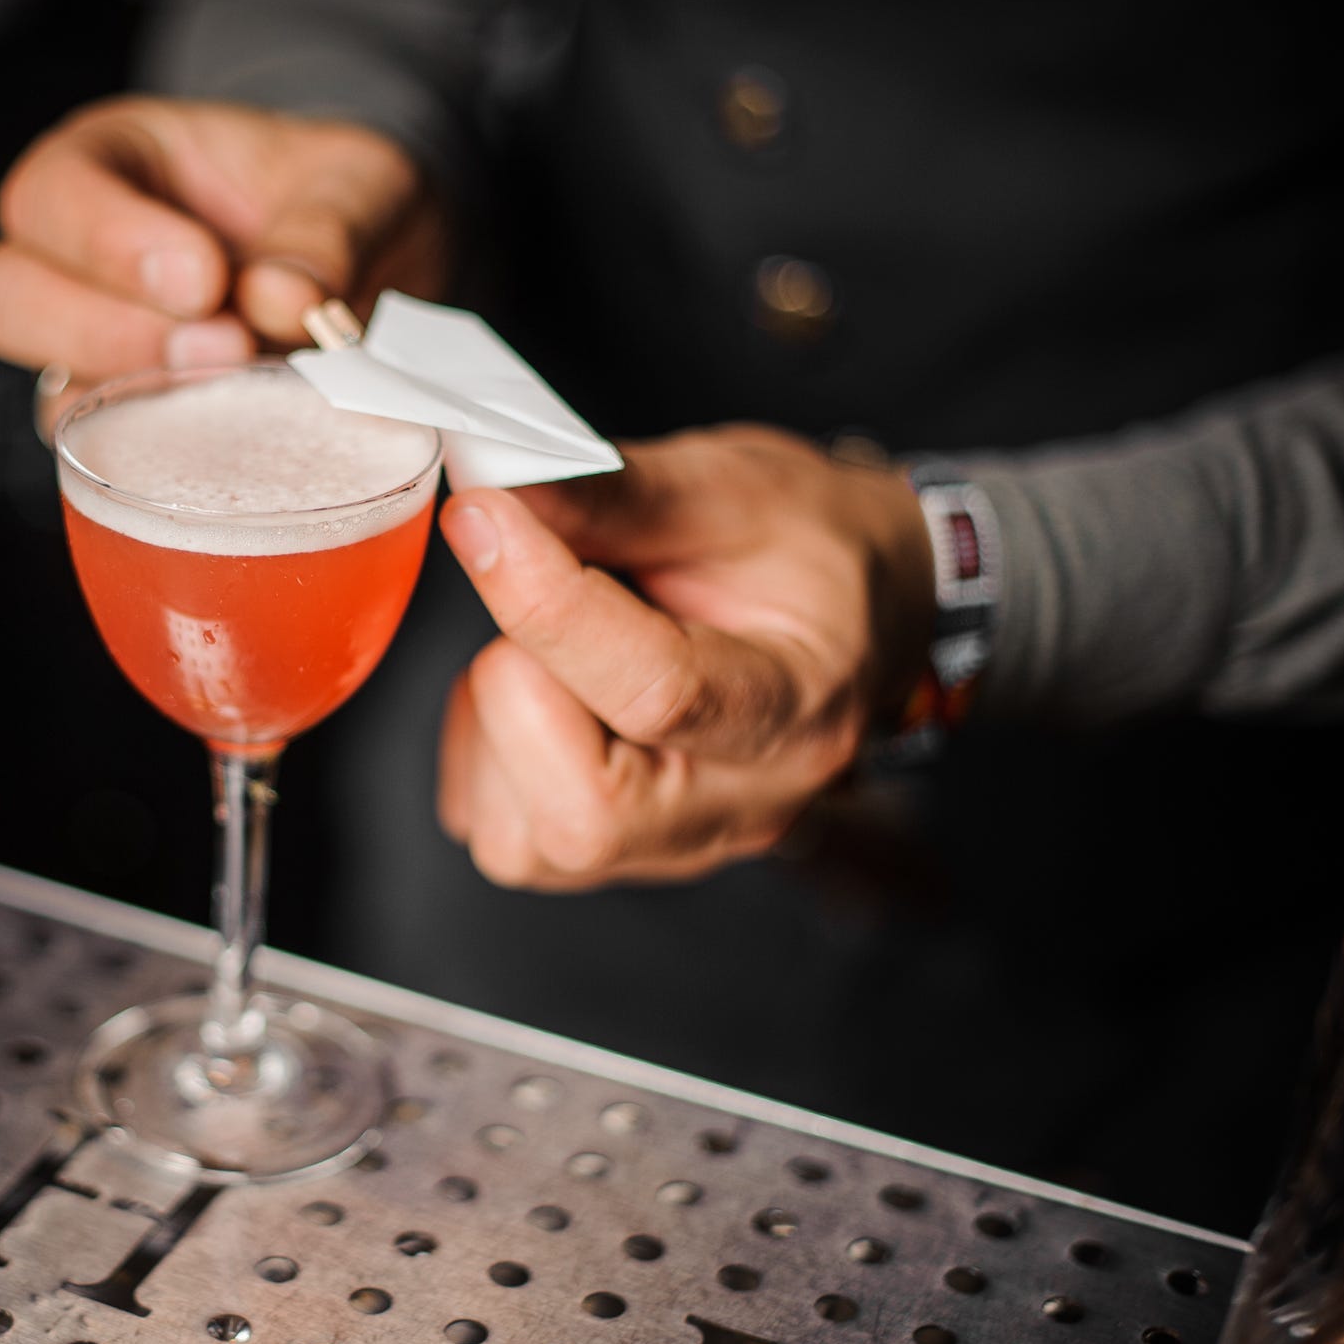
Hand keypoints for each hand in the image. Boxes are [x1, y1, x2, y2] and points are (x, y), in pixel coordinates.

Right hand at [0, 96, 445, 433]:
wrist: (385, 267)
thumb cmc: (344, 203)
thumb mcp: (356, 184)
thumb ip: (327, 229)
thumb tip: (283, 300)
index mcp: (109, 165)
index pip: (50, 195)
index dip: (109, 241)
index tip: (204, 278)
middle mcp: (78, 263)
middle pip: (1, 299)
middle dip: (104, 332)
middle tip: (223, 346)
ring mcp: (101, 356)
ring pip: (49, 397)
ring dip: (134, 411)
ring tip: (236, 395)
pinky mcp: (137, 432)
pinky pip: (114, 465)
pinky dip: (167, 467)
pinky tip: (240, 448)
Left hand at [436, 423, 934, 889]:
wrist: (859, 609)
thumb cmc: (808, 550)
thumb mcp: (735, 488)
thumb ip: (613, 493)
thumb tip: (495, 488)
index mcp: (796, 709)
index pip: (657, 695)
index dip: (547, 606)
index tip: (485, 517)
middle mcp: (738, 807)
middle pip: (583, 814)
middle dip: (522, 686)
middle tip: (544, 597)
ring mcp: (670, 849)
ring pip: (520, 839)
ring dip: (498, 721)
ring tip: (557, 645)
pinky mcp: (605, 856)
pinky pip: (496, 833)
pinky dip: (487, 754)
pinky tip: (543, 691)